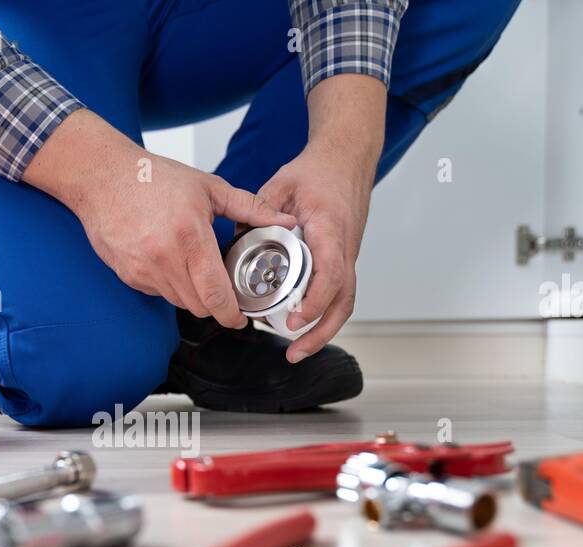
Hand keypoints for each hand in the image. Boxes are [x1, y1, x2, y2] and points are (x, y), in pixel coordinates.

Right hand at [23, 110, 294, 327]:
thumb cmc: (154, 178)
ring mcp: (144, 270)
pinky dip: (170, 285)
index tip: (241, 317)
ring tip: (194, 268)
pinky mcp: (129, 275)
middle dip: (215, 304)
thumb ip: (250, 208)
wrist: (103, 177)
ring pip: (179, 302)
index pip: (216, 295)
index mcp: (191, 237)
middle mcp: (165, 259)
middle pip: (200, 306)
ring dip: (192, 295)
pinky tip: (169, 260)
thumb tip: (285, 221)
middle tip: (223, 290)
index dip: (232, 314)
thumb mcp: (208, 187)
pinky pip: (158, 293)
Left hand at [258, 74, 385, 362]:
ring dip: (323, 330)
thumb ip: (258, 211)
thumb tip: (234, 237)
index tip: (296, 320)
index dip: (315, 302)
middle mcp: (345, 248)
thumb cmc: (319, 170)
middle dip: (320, 332)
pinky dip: (323, 313)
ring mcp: (348, 255)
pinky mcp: (344, 258)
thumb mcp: (282, 184)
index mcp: (330, 230)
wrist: (347, 157)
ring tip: (298, 350)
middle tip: (294, 352)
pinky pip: (339, 292)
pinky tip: (303, 326)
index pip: (330, 274)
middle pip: (343, 301)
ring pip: (344, 302)